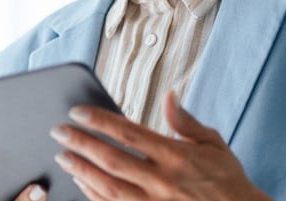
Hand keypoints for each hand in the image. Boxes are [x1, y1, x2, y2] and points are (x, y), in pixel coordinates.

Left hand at [49, 90, 273, 200]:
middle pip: (110, 158)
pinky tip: (81, 182)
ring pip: (107, 186)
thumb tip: (169, 95)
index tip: (78, 112)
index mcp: (175, 155)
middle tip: (58, 132)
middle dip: (80, 143)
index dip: (99, 121)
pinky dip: (93, 194)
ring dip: (81, 170)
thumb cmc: (226, 179)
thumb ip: (185, 121)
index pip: (128, 133)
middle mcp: (162, 180)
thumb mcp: (213, 143)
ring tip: (63, 156)